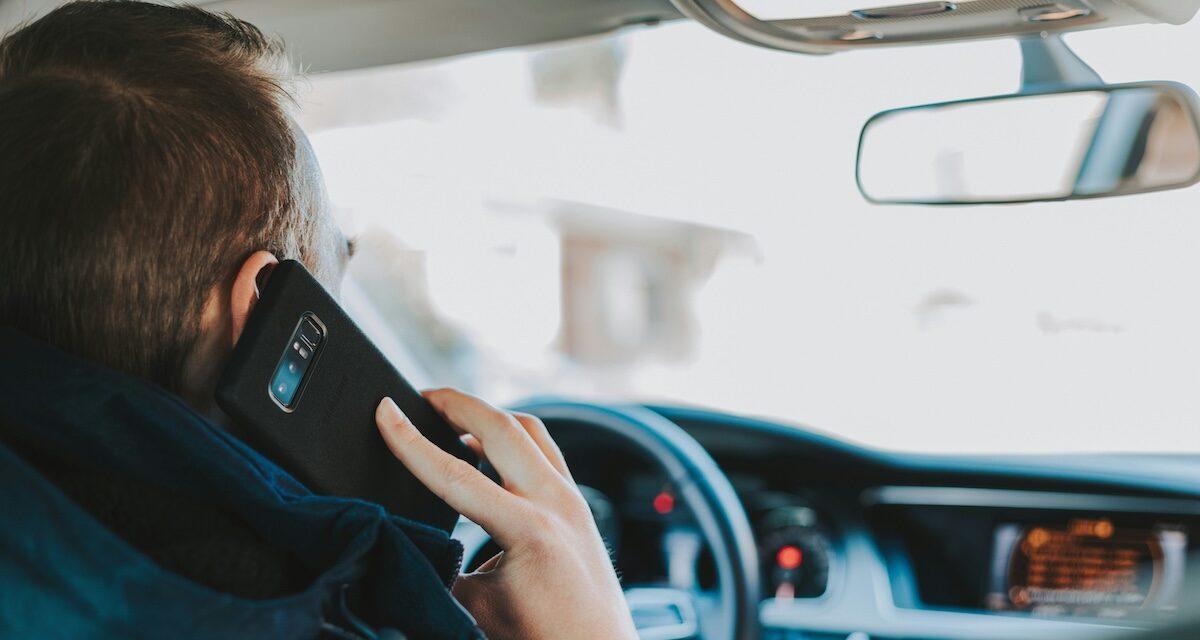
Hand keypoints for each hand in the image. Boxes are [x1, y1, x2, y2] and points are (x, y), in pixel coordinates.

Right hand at [375, 390, 637, 639]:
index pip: (456, 473)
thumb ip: (441, 565)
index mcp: (529, 529)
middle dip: (457, 403)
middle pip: (503, 426)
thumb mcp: (476, 607)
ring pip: (531, 430)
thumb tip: (405, 536)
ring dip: (488, 416)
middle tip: (421, 396)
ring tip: (451, 417)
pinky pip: (545, 450)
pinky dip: (513, 437)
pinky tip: (488, 449)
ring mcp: (574, 500)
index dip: (411, 441)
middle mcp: (558, 503)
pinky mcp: (580, 505)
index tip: (385, 410)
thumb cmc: (542, 638)